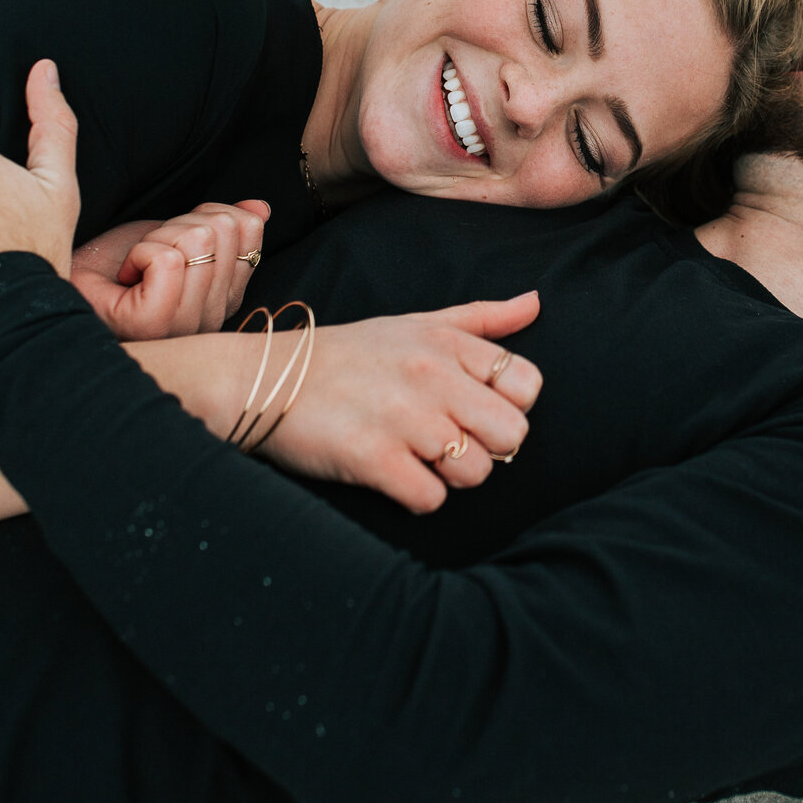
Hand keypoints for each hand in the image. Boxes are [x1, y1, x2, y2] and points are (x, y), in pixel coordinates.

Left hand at [72, 200, 271, 340]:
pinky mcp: (155, 322)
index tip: (171, 238)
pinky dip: (139, 252)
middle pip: (221, 230)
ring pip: (196, 241)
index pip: (248, 230)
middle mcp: (214, 317)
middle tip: (147, 254)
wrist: (56, 287)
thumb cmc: (110, 268)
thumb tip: (260, 209)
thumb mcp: (173, 236)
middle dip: (176, 225)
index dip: (203, 215)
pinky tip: (126, 274)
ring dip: (154, 239)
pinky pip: (167, 259)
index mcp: (226, 297)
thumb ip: (222, 227)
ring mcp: (186, 324)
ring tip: (135, 265)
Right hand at [252, 293, 544, 514]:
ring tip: (415, 456)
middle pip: (512, 434)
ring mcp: (404, 417)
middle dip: (486, 447)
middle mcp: (432, 375)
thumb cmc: (349, 355)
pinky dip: (417, 496)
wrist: (265, 378)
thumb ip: (482, 318)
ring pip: (478, 471)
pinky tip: (392, 475)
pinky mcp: (373, 458)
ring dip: (450, 475)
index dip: (506, 406)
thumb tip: (536, 303)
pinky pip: (432, 498)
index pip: (527, 385)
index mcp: (447, 343)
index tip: (471, 409)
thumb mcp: (417, 323)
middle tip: (446, 442)